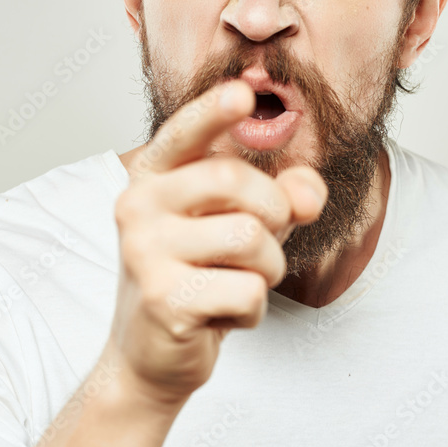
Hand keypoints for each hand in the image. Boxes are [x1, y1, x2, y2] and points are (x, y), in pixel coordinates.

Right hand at [101, 79, 327, 407]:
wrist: (150, 353)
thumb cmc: (198, 274)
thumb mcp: (242, 224)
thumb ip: (281, 196)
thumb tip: (309, 193)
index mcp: (152, 175)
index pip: (184, 132)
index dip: (213, 111)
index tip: (242, 92)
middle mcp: (138, 205)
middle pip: (235, 181)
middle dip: (274, 213)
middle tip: (262, 245)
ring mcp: (145, 252)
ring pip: (250, 238)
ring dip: (266, 269)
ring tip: (238, 282)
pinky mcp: (163, 299)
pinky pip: (247, 291)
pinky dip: (252, 310)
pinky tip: (221, 316)